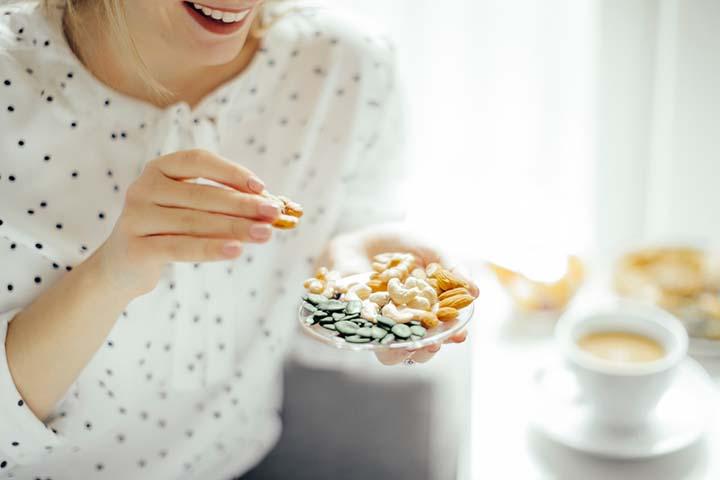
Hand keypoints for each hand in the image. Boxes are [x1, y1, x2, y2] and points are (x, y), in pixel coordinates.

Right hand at [94, 149, 280, 297]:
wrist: (123, 265)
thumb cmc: (168, 231)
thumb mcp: (191, 209)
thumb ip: (223, 203)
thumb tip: (271, 206)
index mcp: (158, 169)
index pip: (198, 160)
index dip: (231, 171)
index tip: (261, 187)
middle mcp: (143, 187)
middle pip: (202, 195)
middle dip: (243, 205)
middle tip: (274, 213)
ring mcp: (136, 217)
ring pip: (195, 222)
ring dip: (235, 228)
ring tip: (265, 234)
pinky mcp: (135, 247)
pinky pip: (180, 247)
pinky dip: (211, 248)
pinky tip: (236, 251)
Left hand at [319, 223, 478, 364]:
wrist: (362, 238)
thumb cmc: (401, 245)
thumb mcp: (430, 249)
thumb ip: (450, 268)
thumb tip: (476, 291)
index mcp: (428, 310)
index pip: (442, 330)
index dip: (451, 335)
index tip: (459, 335)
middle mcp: (405, 323)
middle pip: (418, 348)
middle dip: (426, 350)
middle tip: (432, 344)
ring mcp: (380, 325)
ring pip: (390, 352)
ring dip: (399, 353)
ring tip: (406, 345)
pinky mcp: (356, 322)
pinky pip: (362, 336)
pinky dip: (369, 338)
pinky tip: (376, 333)